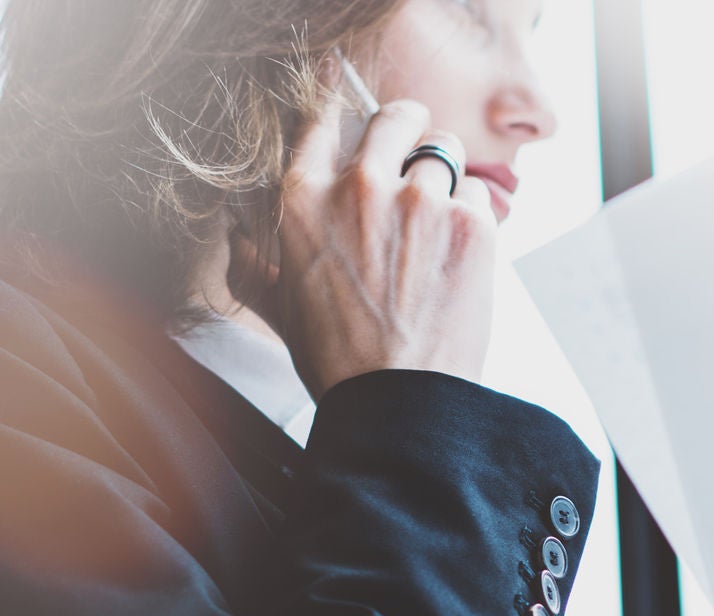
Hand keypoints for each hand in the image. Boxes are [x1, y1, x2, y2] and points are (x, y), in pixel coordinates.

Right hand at [236, 62, 497, 394]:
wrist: (399, 404)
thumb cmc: (338, 364)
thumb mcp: (281, 307)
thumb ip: (257, 261)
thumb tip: (234, 234)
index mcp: (304, 199)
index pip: (324, 120)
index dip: (345, 113)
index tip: (360, 118)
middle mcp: (360, 186)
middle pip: (396, 117)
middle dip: (408, 127)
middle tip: (416, 146)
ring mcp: (419, 200)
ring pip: (444, 153)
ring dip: (445, 181)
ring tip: (440, 224)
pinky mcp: (470, 223)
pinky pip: (478, 193)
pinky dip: (474, 217)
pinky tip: (461, 255)